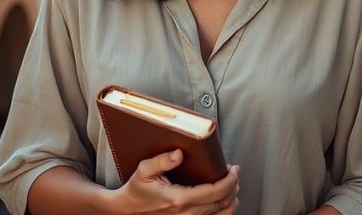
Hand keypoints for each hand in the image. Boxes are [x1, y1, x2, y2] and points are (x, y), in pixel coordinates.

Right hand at [115, 149, 239, 213]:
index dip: (230, 180)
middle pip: (223, 203)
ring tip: (232, 187)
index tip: (235, 169)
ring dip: (231, 200)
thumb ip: (162, 161)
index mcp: (179, 199)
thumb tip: (179, 153)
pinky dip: (223, 212)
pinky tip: (223, 202)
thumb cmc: (136, 192)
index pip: (215, 191)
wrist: (126, 212)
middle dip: (234, 187)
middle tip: (234, 174)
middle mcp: (186, 214)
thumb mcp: (144, 171)